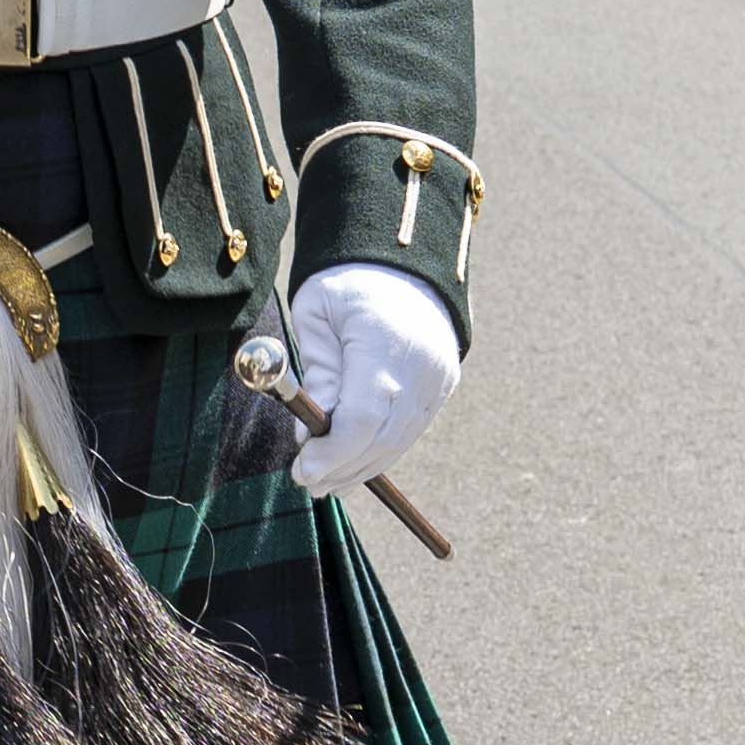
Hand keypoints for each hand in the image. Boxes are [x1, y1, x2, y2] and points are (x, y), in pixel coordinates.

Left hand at [281, 262, 460, 497]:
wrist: (405, 262)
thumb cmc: (349, 285)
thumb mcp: (317, 316)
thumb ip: (316, 375)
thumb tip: (306, 435)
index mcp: (385, 340)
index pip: (363, 417)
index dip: (332, 452)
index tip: (302, 468)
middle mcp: (421, 366)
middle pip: (382, 438)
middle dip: (342, 467)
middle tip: (307, 482)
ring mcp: (437, 379)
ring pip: (399, 441)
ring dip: (361, 468)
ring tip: (326, 482)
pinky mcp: (442, 386)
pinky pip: (410, 431)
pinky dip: (381, 452)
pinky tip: (354, 464)